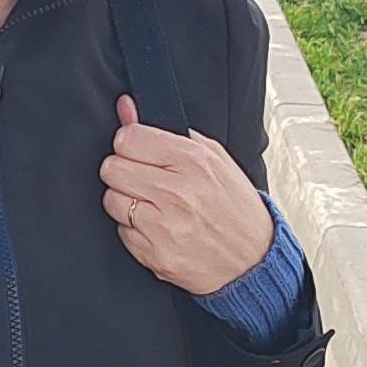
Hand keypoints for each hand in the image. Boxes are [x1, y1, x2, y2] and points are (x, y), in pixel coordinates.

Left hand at [100, 97, 275, 296]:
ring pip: (111, 200)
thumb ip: (166, 131)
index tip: (138, 151)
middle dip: (124, 170)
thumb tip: (125, 107)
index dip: (129, 144)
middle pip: (112, 168)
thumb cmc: (234, 206)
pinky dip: (135, 230)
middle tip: (145, 179)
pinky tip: (159, 228)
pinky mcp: (156, 255)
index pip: (128, 139)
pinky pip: (122, 232)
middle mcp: (178, 193)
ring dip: (127, 201)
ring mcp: (165, 227)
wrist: (254, 259)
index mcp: (194, 162)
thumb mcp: (213, 158)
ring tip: (154, 205)